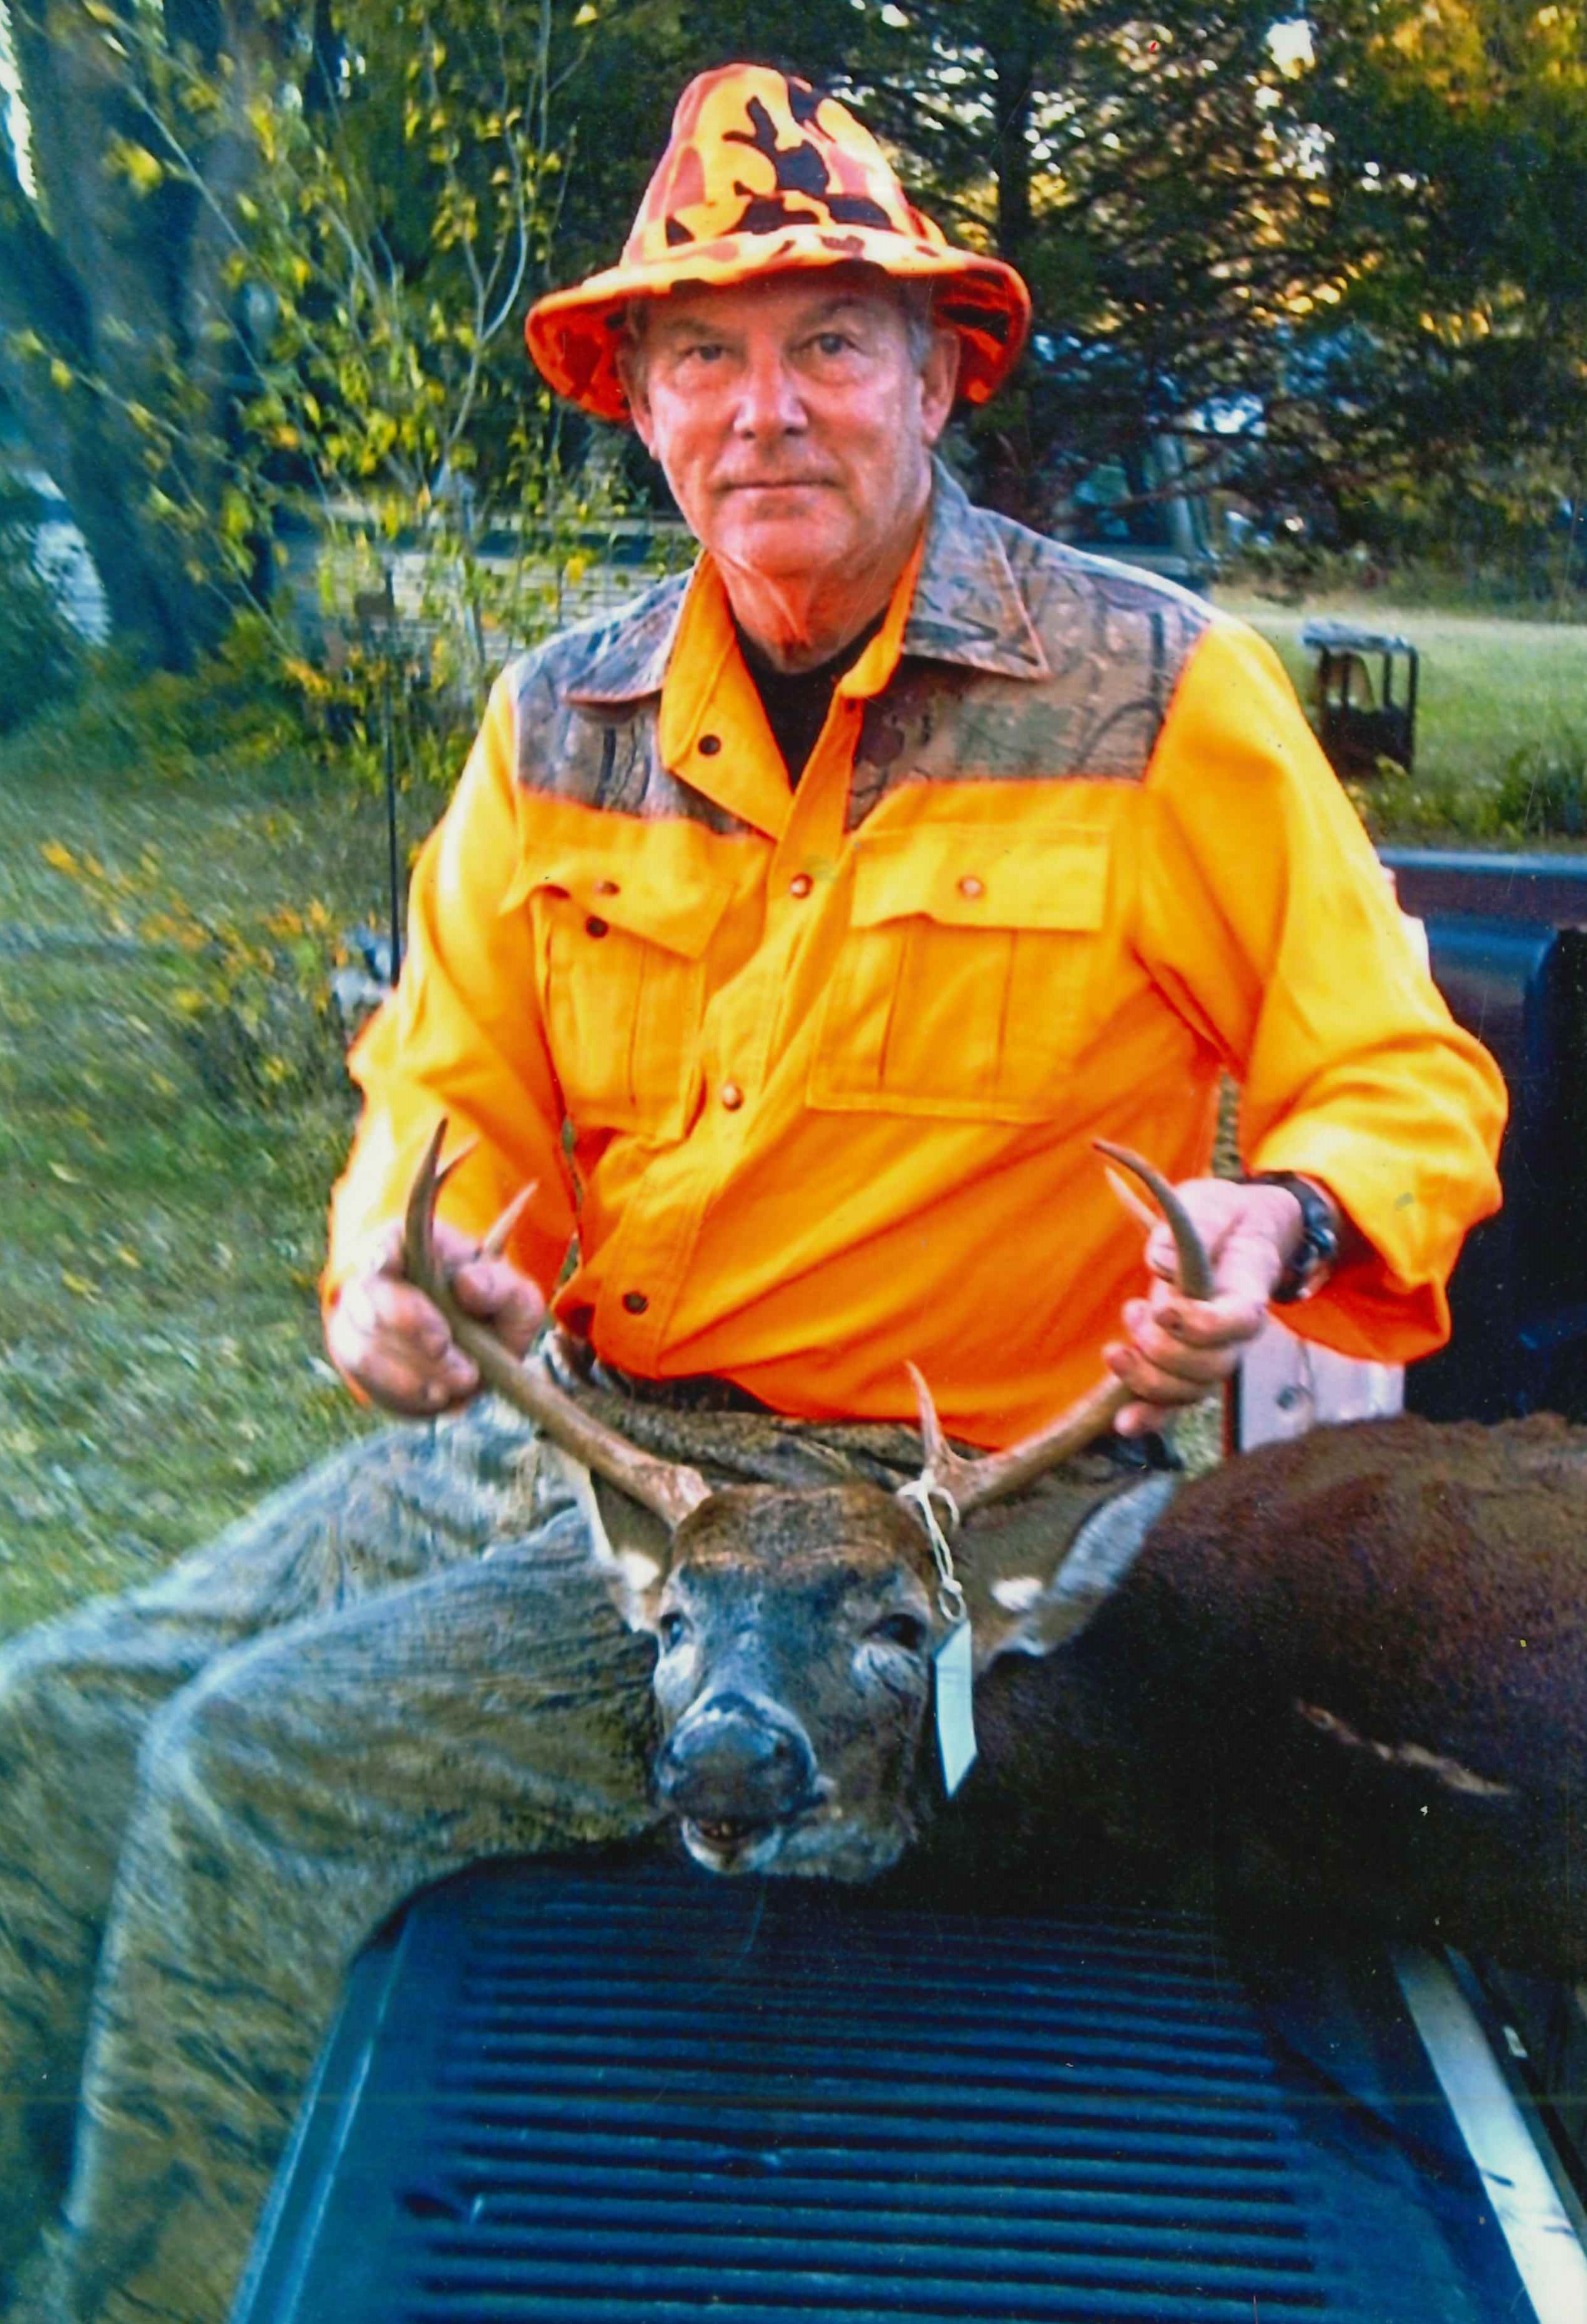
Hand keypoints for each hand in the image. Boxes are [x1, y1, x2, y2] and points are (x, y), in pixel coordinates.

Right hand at [325, 1218, 545, 1417]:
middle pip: (368, 1298)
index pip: (382, 1243)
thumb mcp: (514, 1297)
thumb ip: (500, 1287)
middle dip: (411, 1326)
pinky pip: (366, 1380)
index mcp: (410, 1246)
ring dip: (410, 1371)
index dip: (385, 1257)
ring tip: (460, 1382)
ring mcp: (357, 1323)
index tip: (400, 1271)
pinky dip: (403, 1392)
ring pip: (364, 1347)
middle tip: (450, 1348)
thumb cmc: (493, 1313)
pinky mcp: (357, 1363)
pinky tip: (437, 1396)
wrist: (476, 1355)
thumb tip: (465, 1286)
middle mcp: (374, 1281)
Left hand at [1104, 1176, 1306, 1435]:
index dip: (1202, 1325)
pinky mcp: (1183, 1368)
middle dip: (1164, 1350)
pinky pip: (1173, 1405)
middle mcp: (1234, 1336)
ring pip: (1190, 1392)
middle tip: (1136, 1311)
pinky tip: (1124, 1425)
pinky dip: (1149, 1418)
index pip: (1238, 1322)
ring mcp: (1210, 1356)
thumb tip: (1160, 1262)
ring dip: (1147, 1380)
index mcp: (1247, 1293)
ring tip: (1116, 1348)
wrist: (1233, 1235)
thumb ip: (1193, 1224)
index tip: (1163, 1306)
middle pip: (1212, 1368)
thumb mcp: (1209, 1204)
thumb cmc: (1221, 1218)